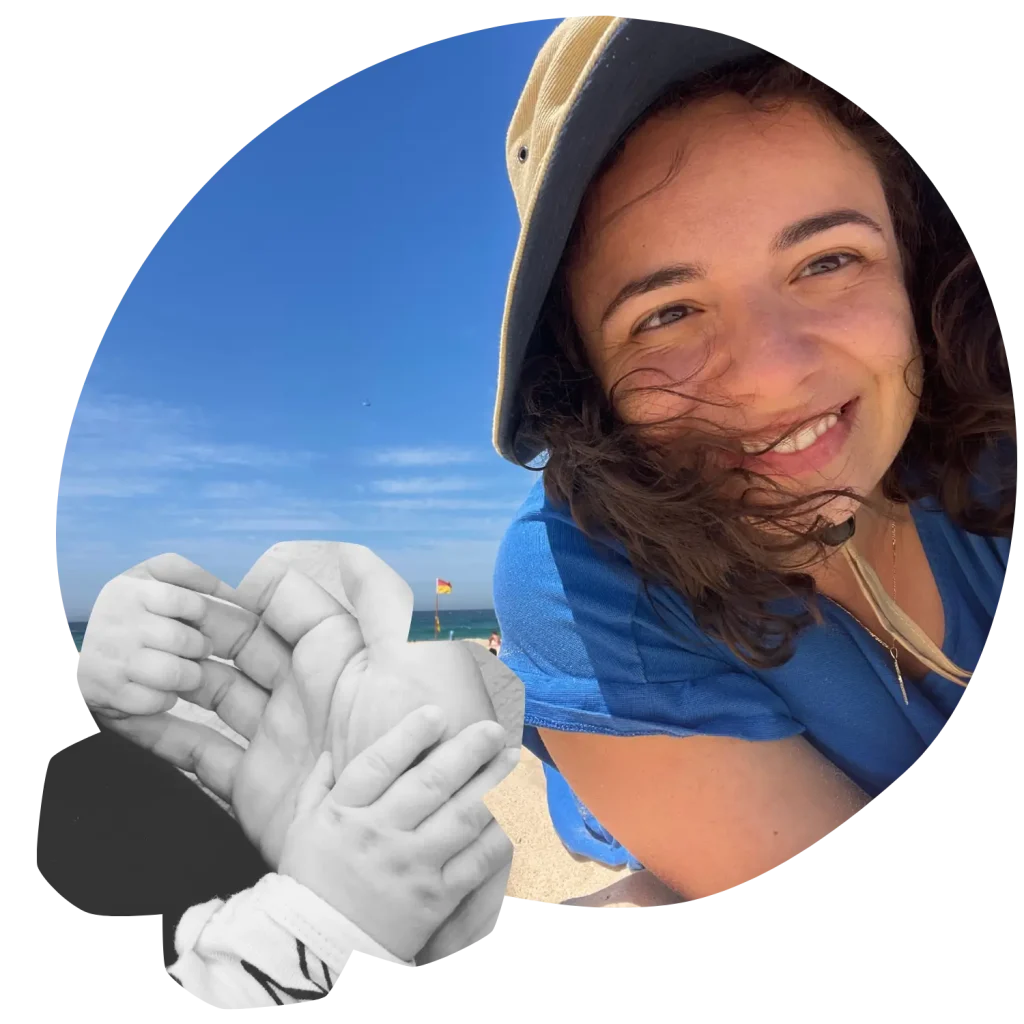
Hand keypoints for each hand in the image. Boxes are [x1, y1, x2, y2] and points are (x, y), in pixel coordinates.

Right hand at [73, 562, 227, 719]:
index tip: (197, 619)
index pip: (184, 602)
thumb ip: (188, 571)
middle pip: (182, 640)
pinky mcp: (109, 694)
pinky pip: (156, 701)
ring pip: (174, 673)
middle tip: (196, 649)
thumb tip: (232, 579)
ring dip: (188, 676)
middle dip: (199, 647)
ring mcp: (111, 660)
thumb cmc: (127, 609)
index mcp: (128, 591)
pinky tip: (157, 689)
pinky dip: (164, 699)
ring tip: (183, 671)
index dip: (199, 613)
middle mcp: (116, 624)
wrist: (73, 650)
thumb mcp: (149, 576)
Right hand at [94, 546, 503, 871]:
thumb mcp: (414, 656)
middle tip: (153, 611)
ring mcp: (276, 736)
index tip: (197, 570)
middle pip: (239, 642)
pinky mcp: (254, 786)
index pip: (282, 602)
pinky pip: (197, 752)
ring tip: (134, 654)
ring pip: (211, 692)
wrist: (413, 839)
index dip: (241, 583)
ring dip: (174, 672)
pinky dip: (161, 733)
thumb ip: (381, 596)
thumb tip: (348, 544)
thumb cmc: (424, 738)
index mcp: (339, 653)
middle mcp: (304, 690)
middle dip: (198, 624)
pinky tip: (127, 711)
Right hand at [280, 705, 516, 961]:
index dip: (410, 735)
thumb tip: (332, 751)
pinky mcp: (435, 898)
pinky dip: (499, 834)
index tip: (438, 713)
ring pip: (461, 816)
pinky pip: (475, 861)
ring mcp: (411, 867)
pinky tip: (516, 812)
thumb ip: (317, 786)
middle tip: (492, 729)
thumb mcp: (299, 829)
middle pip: (430, 783)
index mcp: (344, 814)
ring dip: (493, 783)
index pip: (379, 764)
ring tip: (512, 760)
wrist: (315, 953)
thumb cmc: (309, 884)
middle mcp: (379, 835)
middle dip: (467, 751)